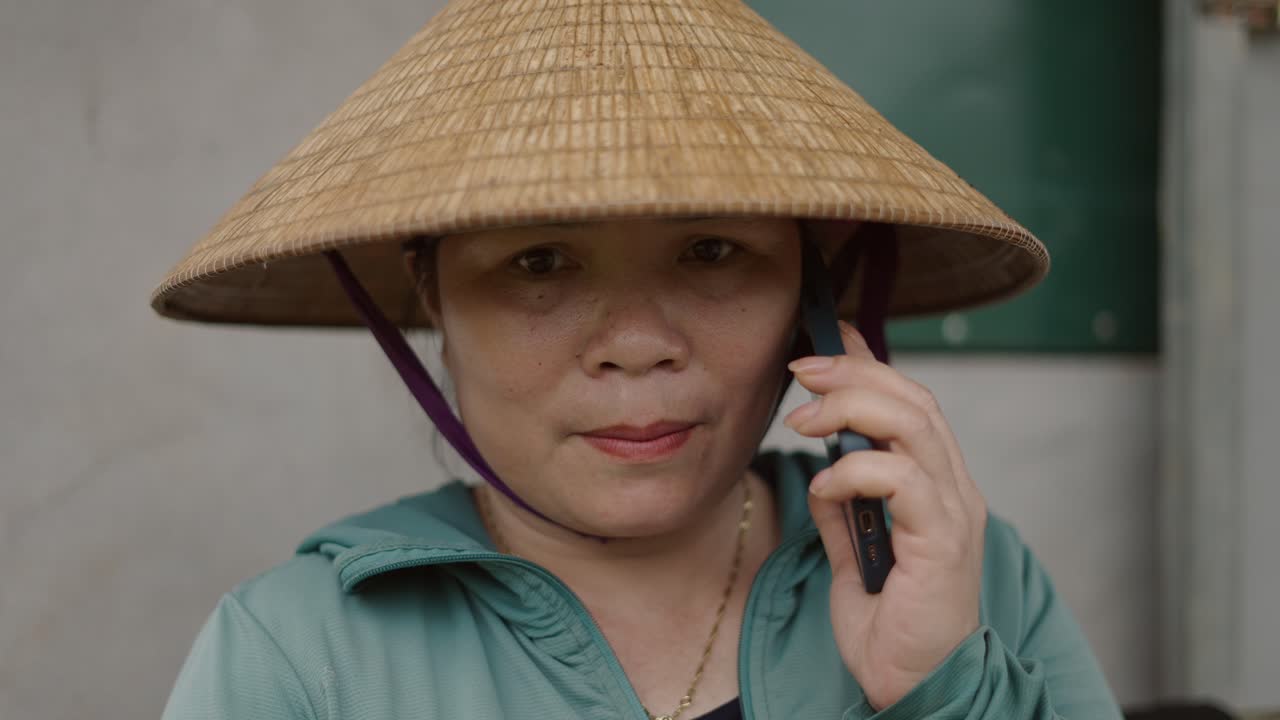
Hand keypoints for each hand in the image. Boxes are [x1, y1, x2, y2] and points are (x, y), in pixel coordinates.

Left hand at [784, 321, 986, 710]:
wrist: (913, 687)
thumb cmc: (888, 623)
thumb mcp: (851, 550)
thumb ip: (844, 503)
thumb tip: (821, 458)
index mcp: (934, 484)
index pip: (909, 402)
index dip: (868, 362)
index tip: (822, 339)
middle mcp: (953, 489)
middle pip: (914, 399)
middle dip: (855, 371)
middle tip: (802, 368)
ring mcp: (954, 513)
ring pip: (914, 426)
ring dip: (852, 407)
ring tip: (803, 418)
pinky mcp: (944, 543)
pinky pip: (902, 481)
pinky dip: (855, 471)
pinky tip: (825, 488)